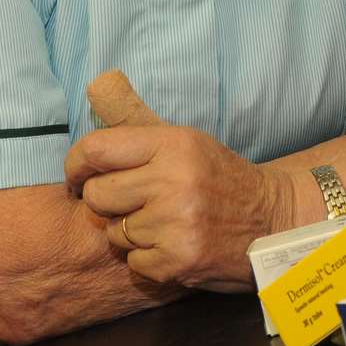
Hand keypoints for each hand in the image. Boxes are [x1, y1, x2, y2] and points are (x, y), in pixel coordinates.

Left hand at [66, 71, 295, 289]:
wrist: (271, 221)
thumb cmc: (216, 176)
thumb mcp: (183, 139)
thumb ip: (134, 115)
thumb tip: (96, 82)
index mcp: (174, 144)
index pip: (96, 149)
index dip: (75, 165)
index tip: (79, 176)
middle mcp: (174, 181)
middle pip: (97, 195)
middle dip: (106, 202)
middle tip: (132, 201)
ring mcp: (177, 224)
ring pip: (113, 233)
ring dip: (130, 233)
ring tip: (163, 222)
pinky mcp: (179, 261)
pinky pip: (133, 263)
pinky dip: (148, 259)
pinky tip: (173, 244)